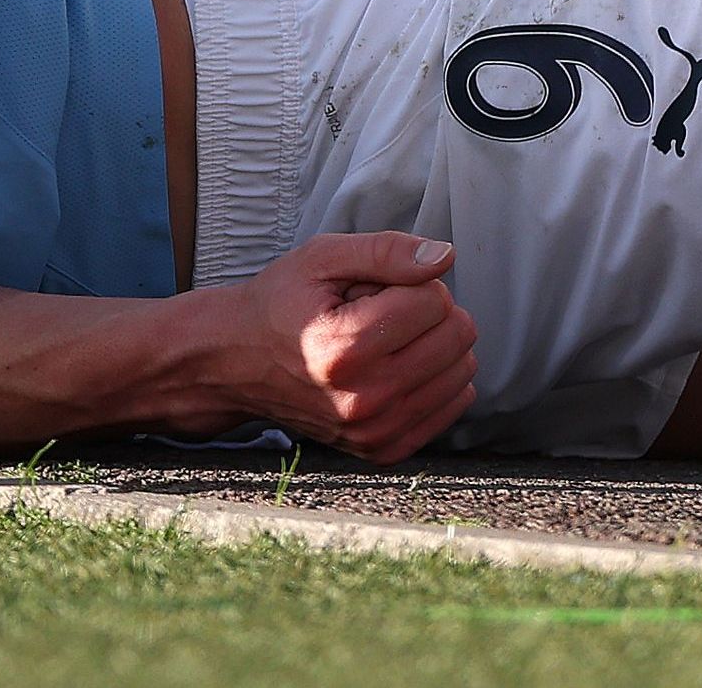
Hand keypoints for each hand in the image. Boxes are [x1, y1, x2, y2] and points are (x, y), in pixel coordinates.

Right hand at [171, 233, 477, 459]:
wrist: (239, 363)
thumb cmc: (282, 303)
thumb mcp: (322, 258)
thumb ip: (386, 251)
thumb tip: (446, 257)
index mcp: (345, 347)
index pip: (435, 300)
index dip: (412, 282)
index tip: (377, 289)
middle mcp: (363, 398)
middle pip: (456, 335)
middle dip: (429, 311)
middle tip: (382, 313)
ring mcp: (374, 431)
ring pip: (462, 370)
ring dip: (434, 345)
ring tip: (385, 343)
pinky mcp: (383, 450)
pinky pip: (453, 405)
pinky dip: (436, 379)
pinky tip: (398, 368)